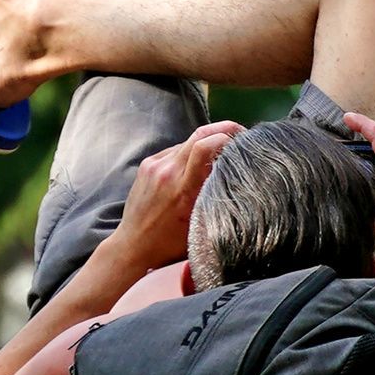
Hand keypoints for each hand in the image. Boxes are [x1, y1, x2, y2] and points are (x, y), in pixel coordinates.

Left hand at [117, 121, 243, 268]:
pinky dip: (189, 153)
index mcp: (182, 189)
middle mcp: (167, 172)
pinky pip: (175, 150)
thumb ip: (213, 201)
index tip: (242, 141)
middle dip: (223, 129)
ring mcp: (155, 166)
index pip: (204, 147)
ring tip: (219, 154)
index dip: (226, 136)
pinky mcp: (147, 164)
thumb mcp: (199, 226)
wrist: (132, 245)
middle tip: (240, 134)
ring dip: (206, 143)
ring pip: (188, 141)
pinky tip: (195, 166)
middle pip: (199, 134)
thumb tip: (235, 180)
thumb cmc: (168, 243)